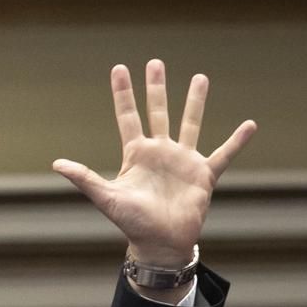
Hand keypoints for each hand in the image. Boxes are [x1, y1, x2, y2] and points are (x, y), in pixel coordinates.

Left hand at [52, 59, 255, 267]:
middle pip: (158, 112)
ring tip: (200, 77)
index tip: (120, 69)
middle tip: (155, 62)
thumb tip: (56, 164)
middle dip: (156, 88)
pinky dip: (237, 141)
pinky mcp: (203, 174)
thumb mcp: (106, 198)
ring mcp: (183, 161)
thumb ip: (85, 178)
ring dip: (195, 102)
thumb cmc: (132, 223)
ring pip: (190, 123)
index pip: (127, 117)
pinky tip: (250, 125)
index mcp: (136, 155)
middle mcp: (160, 152)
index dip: (123, 94)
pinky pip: (224, 154)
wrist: (160, 244)